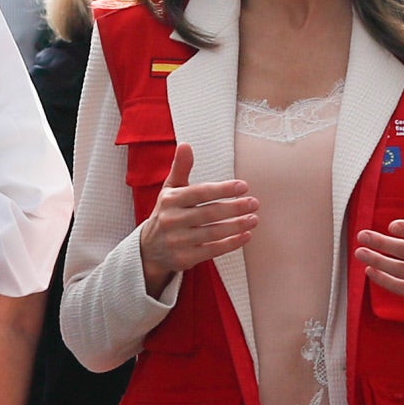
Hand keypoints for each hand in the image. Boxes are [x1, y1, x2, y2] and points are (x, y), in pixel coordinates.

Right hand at [139, 143, 257, 298]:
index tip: (243, 186)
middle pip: (209, 213)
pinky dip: (231, 243)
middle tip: (254, 203)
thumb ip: (180, 168)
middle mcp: (171, 221)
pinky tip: (245, 236)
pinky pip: (212, 251)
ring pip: (213, 233)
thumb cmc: (167, 213)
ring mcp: (177, 241)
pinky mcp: (184, 259)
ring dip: (237, 226)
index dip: (222, 189)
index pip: (199, 193)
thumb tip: (185, 145)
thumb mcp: (170, 190)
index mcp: (170, 200)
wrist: (149, 249)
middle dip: (235, 208)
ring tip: (254, 219)